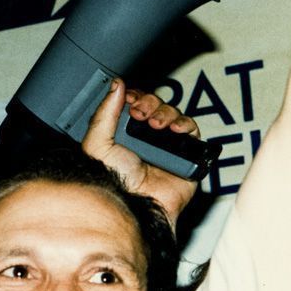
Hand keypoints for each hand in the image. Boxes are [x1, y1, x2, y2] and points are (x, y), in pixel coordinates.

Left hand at [81, 79, 199, 226]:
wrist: (136, 205)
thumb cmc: (114, 182)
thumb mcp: (99, 145)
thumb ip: (104, 114)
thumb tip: (115, 86)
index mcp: (123, 135)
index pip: (134, 104)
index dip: (135, 97)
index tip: (130, 99)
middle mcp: (146, 139)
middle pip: (155, 105)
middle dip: (149, 103)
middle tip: (141, 113)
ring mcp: (166, 145)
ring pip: (173, 114)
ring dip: (166, 112)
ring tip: (156, 125)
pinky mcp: (185, 155)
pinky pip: (192, 131)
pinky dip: (185, 125)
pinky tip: (174, 130)